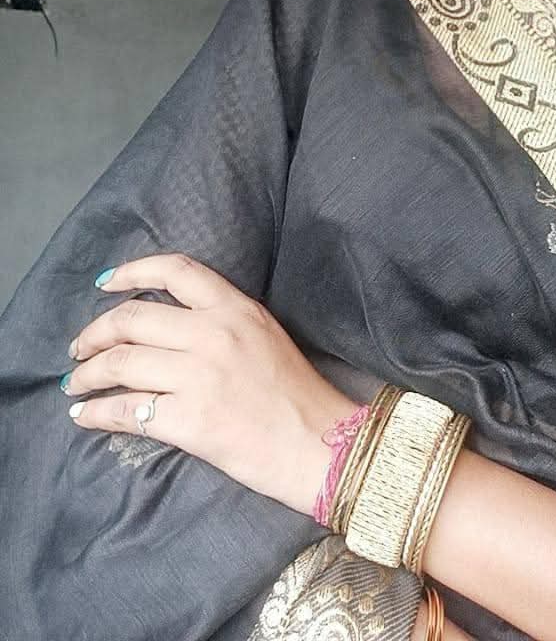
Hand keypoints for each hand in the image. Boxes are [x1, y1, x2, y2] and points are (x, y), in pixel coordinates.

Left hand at [61, 253, 359, 514]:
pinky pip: (126, 410)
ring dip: (87, 374)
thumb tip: (169, 327)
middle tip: (80, 349)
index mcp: (235, 308)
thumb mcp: (264, 334)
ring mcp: (199, 376)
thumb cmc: (296, 393)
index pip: (175, 270)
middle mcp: (213, 334)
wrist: (320, 444)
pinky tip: (85, 415)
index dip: (132, 271)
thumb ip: (223, 321)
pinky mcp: (189, 420)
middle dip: (94, 333)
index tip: (104, 283)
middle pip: (132, 319)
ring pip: (121, 363)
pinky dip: (95, 412)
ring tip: (76, 383)